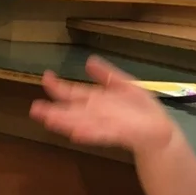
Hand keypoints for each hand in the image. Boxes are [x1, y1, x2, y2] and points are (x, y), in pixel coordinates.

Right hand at [29, 56, 174, 152]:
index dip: (59, 86)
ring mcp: (107, 124)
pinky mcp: (120, 135)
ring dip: (66, 123)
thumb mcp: (126, 86)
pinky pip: (103, 134)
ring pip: (83, 123)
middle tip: (35, 109)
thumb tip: (89, 60)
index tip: (46, 76)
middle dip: (55, 111)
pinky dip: (90, 134)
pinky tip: (76, 134)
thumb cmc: (140, 110)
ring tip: (50, 121)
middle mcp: (98, 113)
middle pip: (73, 111)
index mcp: (97, 100)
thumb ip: (107, 75)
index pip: (73, 92)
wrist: (160, 131)